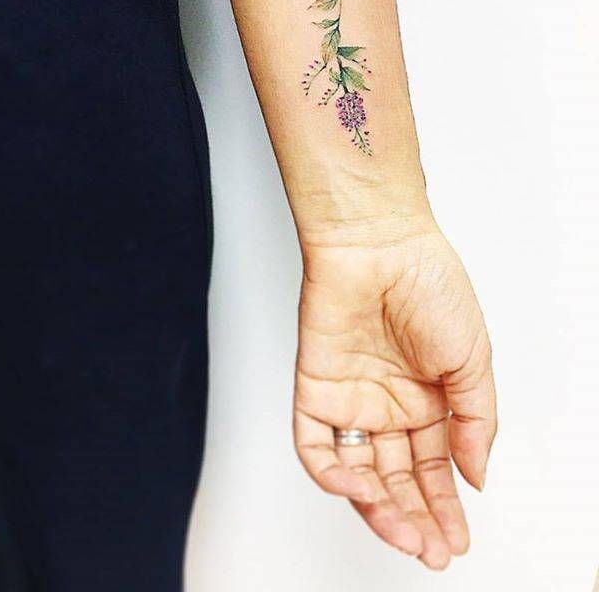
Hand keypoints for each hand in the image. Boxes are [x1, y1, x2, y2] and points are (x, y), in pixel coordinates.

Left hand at [293, 219, 496, 569]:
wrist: (381, 243)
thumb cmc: (428, 285)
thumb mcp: (472, 360)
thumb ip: (474, 421)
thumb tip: (476, 476)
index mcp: (427, 399)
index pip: (433, 468)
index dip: (444, 507)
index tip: (455, 540)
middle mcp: (387, 403)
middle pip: (395, 477)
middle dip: (413, 517)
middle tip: (430, 549)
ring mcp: (351, 398)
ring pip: (357, 470)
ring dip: (376, 506)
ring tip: (402, 532)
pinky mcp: (315, 387)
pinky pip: (315, 442)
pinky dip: (331, 473)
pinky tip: (357, 490)